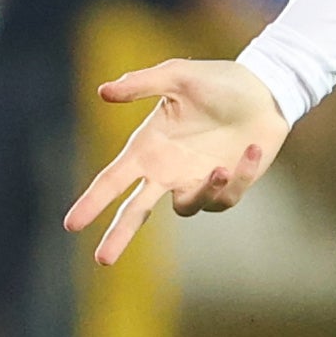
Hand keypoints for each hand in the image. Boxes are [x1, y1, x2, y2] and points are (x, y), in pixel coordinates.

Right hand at [64, 56, 286, 261]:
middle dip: (118, 235)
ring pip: (186, 208)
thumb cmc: (217, 81)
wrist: (263, 91)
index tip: (71, 225)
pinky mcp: (227, 187)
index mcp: (148, 147)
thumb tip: (102, 92)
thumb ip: (142, 84)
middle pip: (135, 212)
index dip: (92, 201)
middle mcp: (167, 170)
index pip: (112, 179)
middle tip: (102, 260)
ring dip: (203, 192)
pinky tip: (251, 149)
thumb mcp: (178, 75)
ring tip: (220, 169)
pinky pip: (226, 196)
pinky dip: (241, 175)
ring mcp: (196, 181)